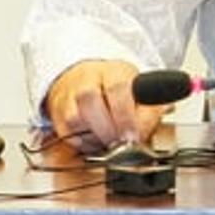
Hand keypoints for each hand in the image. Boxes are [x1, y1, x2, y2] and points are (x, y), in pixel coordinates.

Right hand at [44, 60, 166, 154]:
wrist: (86, 80)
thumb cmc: (117, 90)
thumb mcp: (141, 92)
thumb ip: (152, 108)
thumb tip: (157, 120)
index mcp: (114, 70)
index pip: (117, 87)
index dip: (125, 115)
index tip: (133, 135)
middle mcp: (88, 78)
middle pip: (90, 99)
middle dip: (108, 129)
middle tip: (121, 144)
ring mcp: (70, 94)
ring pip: (74, 117)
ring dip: (94, 137)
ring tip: (108, 142)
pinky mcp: (58, 112)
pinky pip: (65, 132)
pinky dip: (81, 143)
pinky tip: (94, 142)